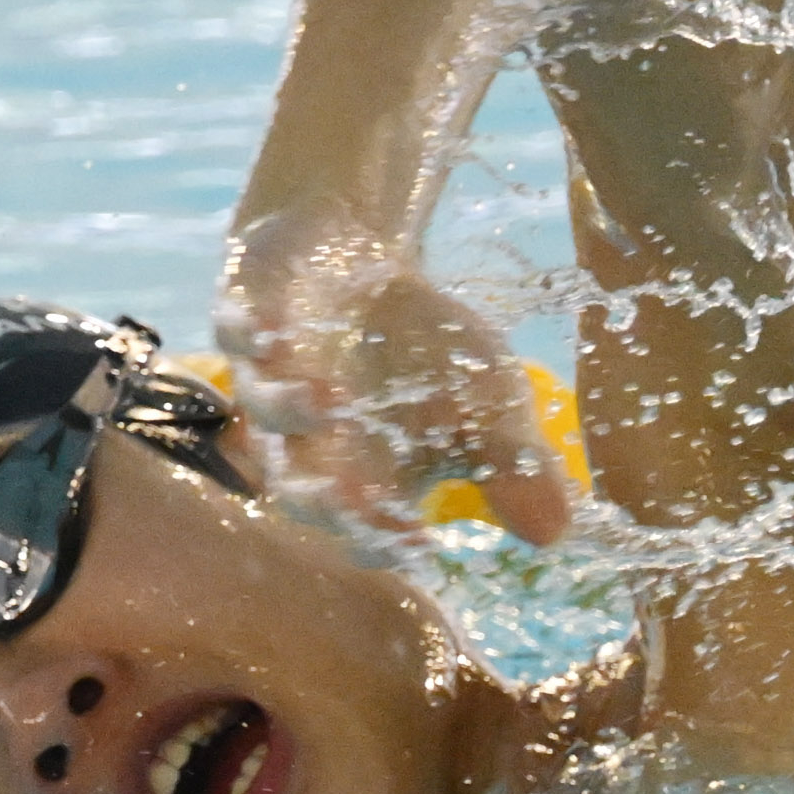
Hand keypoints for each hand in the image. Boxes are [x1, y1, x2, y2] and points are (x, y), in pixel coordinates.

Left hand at [216, 206, 571, 543]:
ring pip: (265, 409)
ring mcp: (264, 376)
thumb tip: (555, 534)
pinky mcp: (241, 317)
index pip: (361, 525)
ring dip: (291, 409)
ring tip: (328, 401)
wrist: (357, 255)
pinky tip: (273, 329)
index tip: (415, 539)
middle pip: (297, 486)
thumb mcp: (487, 397)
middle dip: (320, 496)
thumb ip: (514, 462)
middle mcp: (300, 440)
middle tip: (347, 500)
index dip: (380, 536)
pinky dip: (254, 331)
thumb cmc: (424, 342)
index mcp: (357, 473)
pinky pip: (238, 329)